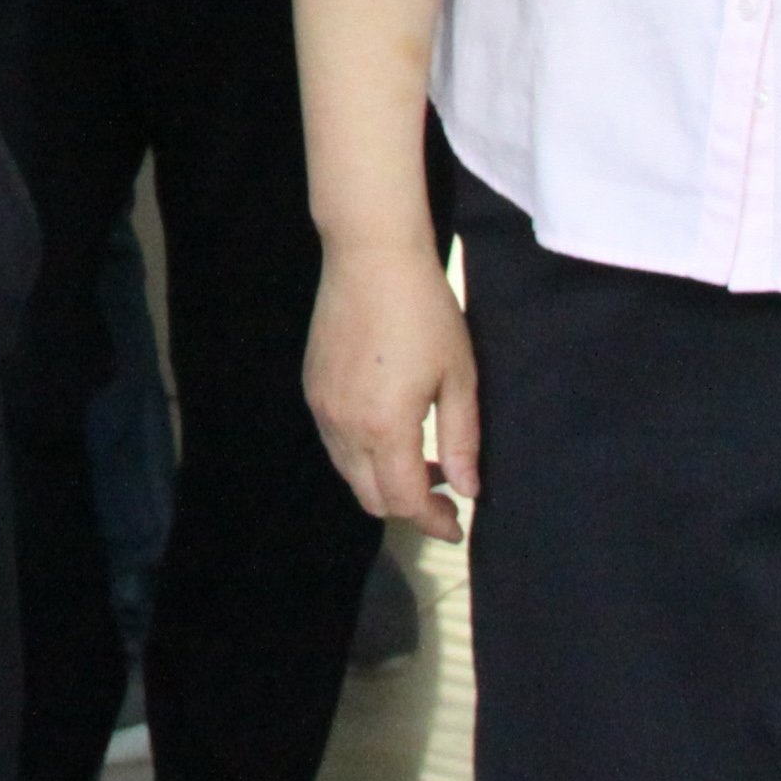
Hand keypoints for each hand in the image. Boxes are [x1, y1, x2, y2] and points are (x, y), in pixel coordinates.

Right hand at [305, 243, 476, 543]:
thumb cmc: (426, 311)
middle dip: (409, 507)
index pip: (405, 501)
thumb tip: (467, 491)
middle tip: (444, 492)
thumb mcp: (458, 376)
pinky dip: (362, 456)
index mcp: (385, 428)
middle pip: (371, 498)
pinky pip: (335, 444)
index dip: (433, 521)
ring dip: (384, 481)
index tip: (457, 525)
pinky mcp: (312, 389)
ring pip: (349, 473)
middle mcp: (345, 427)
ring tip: (422, 458)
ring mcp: (322, 409)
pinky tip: (390, 430)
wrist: (370, 256)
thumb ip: (462, 440)